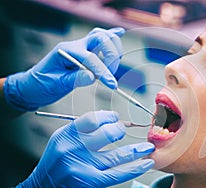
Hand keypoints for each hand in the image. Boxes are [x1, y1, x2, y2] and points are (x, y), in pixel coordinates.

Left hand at [3, 27, 124, 110]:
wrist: (34, 86)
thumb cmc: (42, 85)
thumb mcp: (55, 84)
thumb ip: (74, 79)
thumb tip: (93, 77)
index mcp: (66, 51)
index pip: (90, 58)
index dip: (103, 71)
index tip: (112, 84)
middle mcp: (75, 45)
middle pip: (100, 38)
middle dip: (111, 55)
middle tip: (111, 74)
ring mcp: (81, 47)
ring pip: (102, 36)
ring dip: (113, 48)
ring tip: (113, 65)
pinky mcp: (85, 52)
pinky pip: (99, 40)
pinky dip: (111, 36)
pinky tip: (119, 33)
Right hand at [12, 110, 154, 187]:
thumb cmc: (55, 164)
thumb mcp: (62, 141)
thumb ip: (83, 130)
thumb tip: (110, 121)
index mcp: (67, 134)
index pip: (94, 118)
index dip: (109, 117)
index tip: (116, 118)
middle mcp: (73, 148)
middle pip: (108, 134)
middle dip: (121, 131)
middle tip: (125, 131)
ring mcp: (82, 166)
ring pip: (117, 155)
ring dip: (137, 150)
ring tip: (147, 147)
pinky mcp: (89, 181)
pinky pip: (118, 173)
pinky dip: (135, 168)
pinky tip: (146, 163)